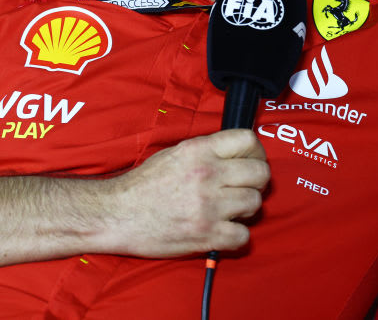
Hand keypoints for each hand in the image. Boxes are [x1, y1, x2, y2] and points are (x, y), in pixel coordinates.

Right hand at [96, 129, 269, 257]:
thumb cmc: (143, 185)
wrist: (117, 215)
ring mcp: (208, 205)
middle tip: (243, 188)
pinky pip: (243, 236)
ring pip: (255, 203)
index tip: (250, 162)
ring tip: (230, 211)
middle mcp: (207, 174)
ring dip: (246, 209)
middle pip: (260, 173)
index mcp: (199, 150)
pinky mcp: (206, 234)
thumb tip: (236, 154)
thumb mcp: (175, 153)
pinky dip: (236, 236)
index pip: (248, 140)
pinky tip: (223, 231)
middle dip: (256, 182)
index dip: (255, 152)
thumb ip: (207, 151)